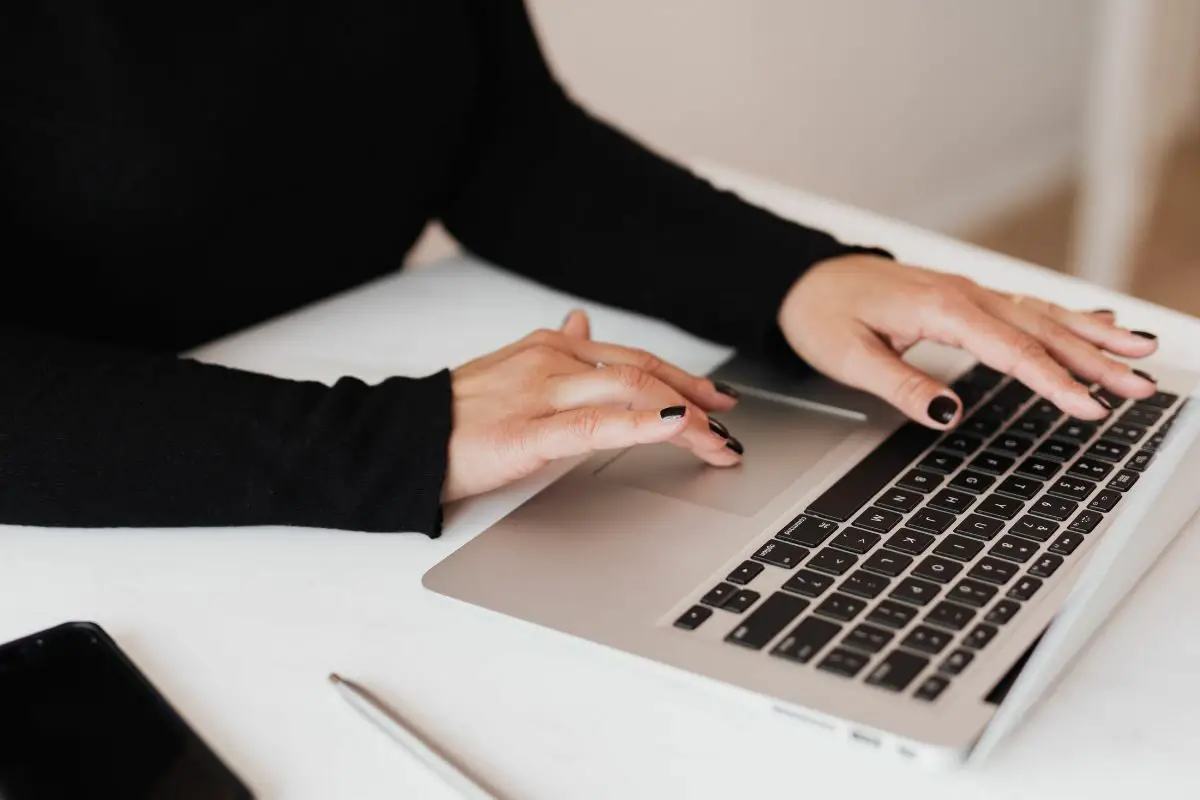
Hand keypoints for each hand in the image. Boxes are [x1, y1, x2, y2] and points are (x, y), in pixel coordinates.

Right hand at [443, 311, 743, 501]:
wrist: (401, 439)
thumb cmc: (455, 413)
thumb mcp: (511, 369)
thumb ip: (554, 348)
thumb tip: (582, 321)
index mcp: (551, 346)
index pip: (633, 358)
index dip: (682, 378)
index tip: (715, 397)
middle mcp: (552, 360)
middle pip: (643, 374)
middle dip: (697, 399)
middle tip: (731, 424)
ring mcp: (541, 393)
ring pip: (631, 394)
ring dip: (686, 419)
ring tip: (718, 443)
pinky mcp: (527, 432)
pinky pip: (595, 426)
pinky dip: (643, 425)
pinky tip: (676, 428)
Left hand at [778, 255, 1158, 427]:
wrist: (804, 280)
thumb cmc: (822, 314)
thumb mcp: (848, 358)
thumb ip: (900, 385)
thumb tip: (946, 414)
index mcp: (940, 308)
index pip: (1011, 350)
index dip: (1053, 381)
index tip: (1089, 407)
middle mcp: (963, 294)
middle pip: (1042, 329)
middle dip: (1096, 359)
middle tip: (1142, 384)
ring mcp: (967, 293)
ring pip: (1042, 314)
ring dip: (1093, 335)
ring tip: (1141, 352)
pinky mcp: (964, 298)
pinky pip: (1025, 307)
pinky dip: (1066, 315)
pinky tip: (1097, 320)